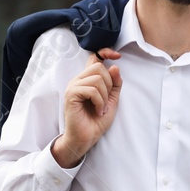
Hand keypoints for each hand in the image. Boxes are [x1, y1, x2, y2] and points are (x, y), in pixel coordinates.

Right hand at [53, 48, 121, 167]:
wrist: (86, 138)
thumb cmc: (96, 121)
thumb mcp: (111, 100)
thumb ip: (114, 84)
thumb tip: (115, 67)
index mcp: (87, 79)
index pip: (94, 57)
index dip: (106, 52)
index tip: (117, 56)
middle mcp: (79, 80)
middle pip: (99, 67)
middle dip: (109, 84)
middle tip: (106, 101)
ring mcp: (73, 86)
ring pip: (97, 78)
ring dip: (105, 96)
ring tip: (101, 108)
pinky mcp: (71, 95)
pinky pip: (91, 90)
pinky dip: (99, 101)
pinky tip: (98, 111)